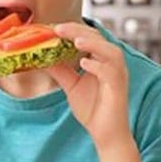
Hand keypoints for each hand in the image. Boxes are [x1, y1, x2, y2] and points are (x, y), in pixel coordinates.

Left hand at [47, 21, 131, 151]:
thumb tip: (41, 57)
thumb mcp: (71, 85)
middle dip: (78, 31)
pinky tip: (84, 63)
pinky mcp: (119, 87)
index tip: (52, 27)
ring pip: (110, 51)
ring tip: (74, 41)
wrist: (105, 134)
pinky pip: (111, 72)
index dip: (72, 30)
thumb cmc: (93, 109)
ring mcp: (117, 75)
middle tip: (58, 28)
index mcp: (101, 60)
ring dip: (92, 44)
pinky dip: (98, 66)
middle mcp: (112, 64)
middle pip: (99, 38)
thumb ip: (60, 70)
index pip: (89, 37)